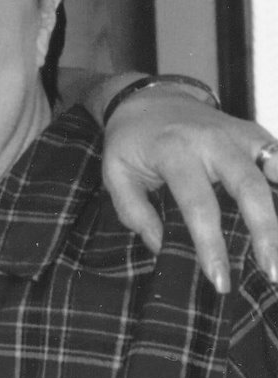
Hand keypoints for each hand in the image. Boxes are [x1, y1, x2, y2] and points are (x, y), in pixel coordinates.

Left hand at [101, 90, 277, 291]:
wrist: (150, 99)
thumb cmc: (131, 142)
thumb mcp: (116, 174)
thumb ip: (134, 212)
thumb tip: (161, 247)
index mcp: (174, 152)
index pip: (199, 206)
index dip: (211, 246)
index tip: (219, 279)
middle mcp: (213, 141)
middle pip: (249, 189)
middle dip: (265, 233)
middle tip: (272, 273)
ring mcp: (239, 135)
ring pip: (274, 172)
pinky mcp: (256, 135)